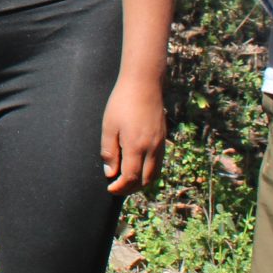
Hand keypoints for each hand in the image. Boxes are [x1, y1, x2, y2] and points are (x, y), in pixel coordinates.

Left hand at [100, 72, 166, 194]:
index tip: (110, 188)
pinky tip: (138, 167)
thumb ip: (109, 151)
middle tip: (117, 188)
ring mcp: (160, 144)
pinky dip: (149, 171)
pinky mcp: (163, 138)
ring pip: (155, 173)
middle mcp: (152, 148)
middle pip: (145, 180)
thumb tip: (110, 173)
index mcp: (136, 146)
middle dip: (131, 189)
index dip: (120, 187)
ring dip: (141, 182)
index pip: (130, 177)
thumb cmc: (122, 103)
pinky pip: (159, 163)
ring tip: (127, 181)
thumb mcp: (109, 126)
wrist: (144, 84)